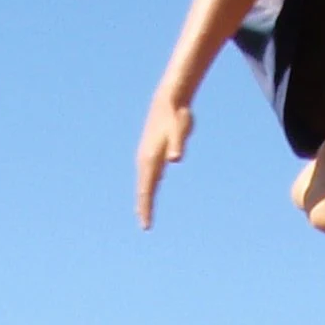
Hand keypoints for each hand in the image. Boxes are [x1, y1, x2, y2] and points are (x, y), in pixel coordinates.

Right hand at [135, 90, 193, 226]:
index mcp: (150, 159)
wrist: (169, 99)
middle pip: (143, 189)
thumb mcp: (181, 130)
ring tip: (144, 213)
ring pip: (144, 181)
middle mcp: (145, 159)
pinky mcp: (152, 151)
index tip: (146, 225)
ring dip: (144, 198)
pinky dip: (148, 186)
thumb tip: (176, 159)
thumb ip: (179, 145)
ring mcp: (147, 155)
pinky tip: (151, 190)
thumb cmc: (177, 116)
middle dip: (143, 207)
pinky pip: (149, 174)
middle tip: (145, 225)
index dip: (146, 208)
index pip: (147, 190)